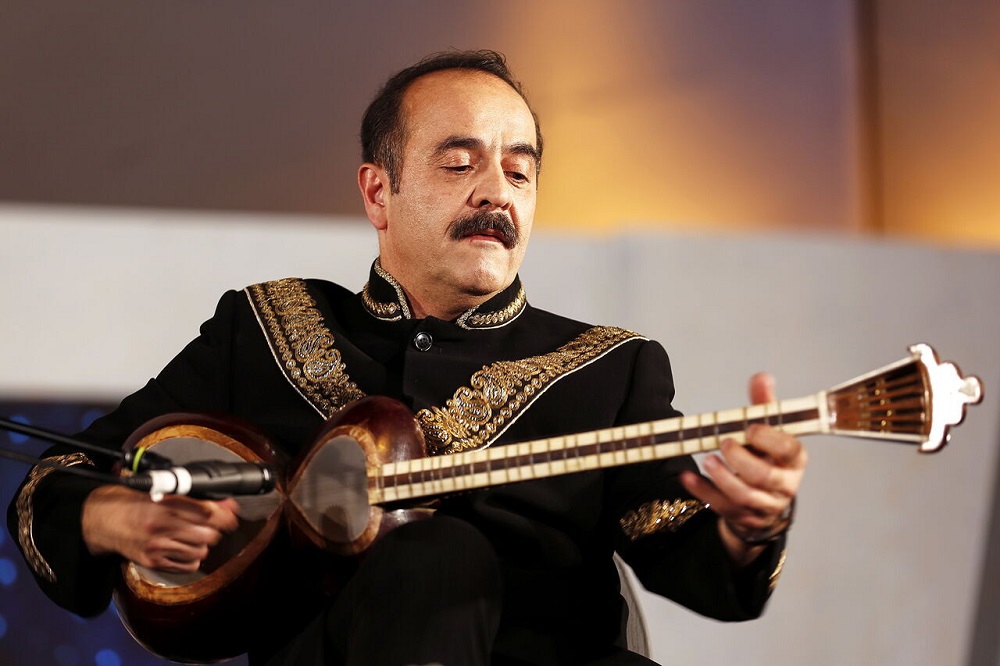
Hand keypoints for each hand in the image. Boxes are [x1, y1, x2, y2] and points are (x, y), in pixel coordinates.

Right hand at [82, 484, 239, 573]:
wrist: (101, 520)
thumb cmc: (133, 502)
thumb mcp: (164, 492)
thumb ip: (195, 498)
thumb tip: (226, 503)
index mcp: (165, 504)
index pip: (207, 512)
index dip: (225, 515)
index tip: (231, 516)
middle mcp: (162, 526)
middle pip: (208, 534)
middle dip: (215, 530)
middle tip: (211, 526)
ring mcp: (157, 546)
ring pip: (200, 551)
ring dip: (203, 545)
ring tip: (195, 537)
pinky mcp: (153, 561)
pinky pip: (187, 566)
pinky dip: (193, 559)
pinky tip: (186, 550)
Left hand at [680, 372, 806, 563]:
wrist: (764, 500)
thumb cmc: (766, 457)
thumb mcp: (769, 431)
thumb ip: (764, 406)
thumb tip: (762, 377)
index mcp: (794, 460)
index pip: (790, 450)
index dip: (770, 439)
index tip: (750, 428)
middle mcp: (784, 485)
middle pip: (765, 476)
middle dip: (742, 460)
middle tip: (724, 443)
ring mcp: (764, 505)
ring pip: (745, 496)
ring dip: (722, 477)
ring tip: (707, 459)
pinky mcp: (744, 517)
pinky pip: (722, 508)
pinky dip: (702, 491)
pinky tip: (686, 476)